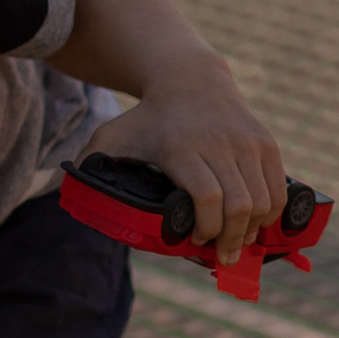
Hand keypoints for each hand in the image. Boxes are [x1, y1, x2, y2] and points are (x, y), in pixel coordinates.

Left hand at [90, 61, 284, 264]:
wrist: (190, 80)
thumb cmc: (146, 118)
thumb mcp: (111, 136)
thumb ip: (87, 164)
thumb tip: (60, 192)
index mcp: (182, 149)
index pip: (208, 200)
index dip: (207, 230)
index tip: (196, 243)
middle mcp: (220, 145)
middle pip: (240, 207)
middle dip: (231, 240)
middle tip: (220, 257)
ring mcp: (247, 143)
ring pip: (263, 201)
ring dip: (252, 231)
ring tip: (237, 243)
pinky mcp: (266, 143)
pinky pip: (278, 189)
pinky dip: (271, 213)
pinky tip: (257, 225)